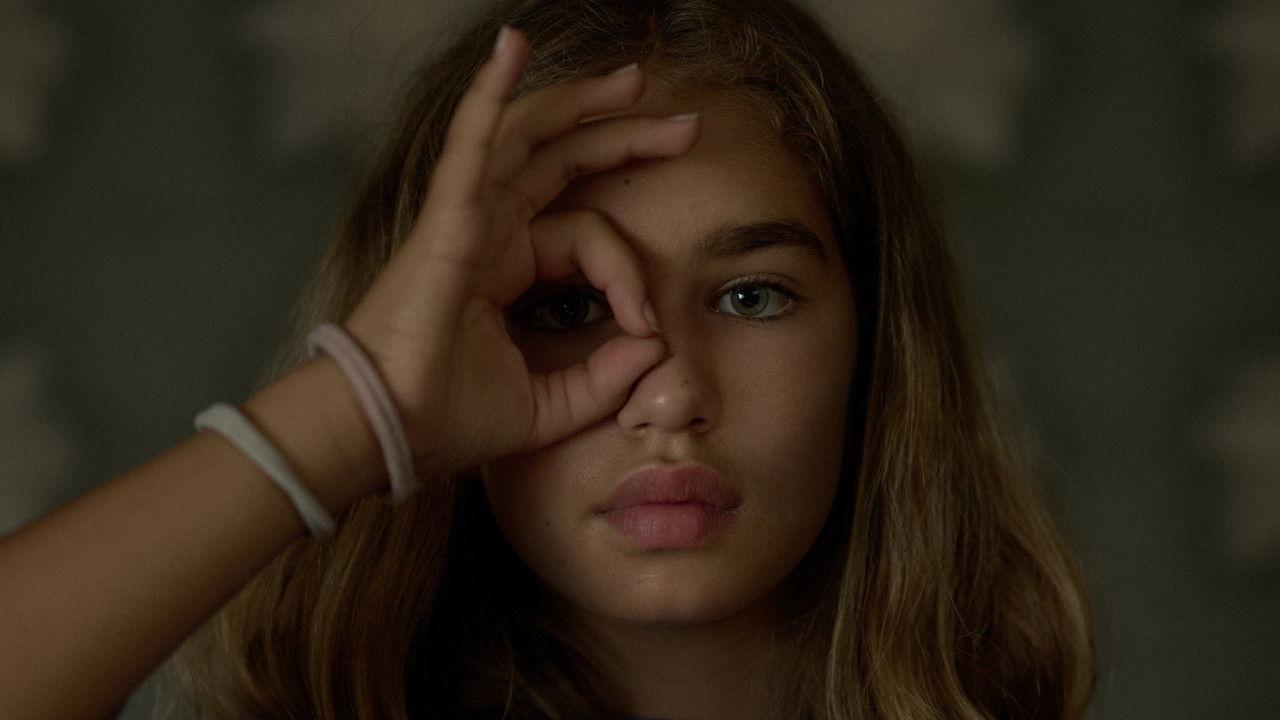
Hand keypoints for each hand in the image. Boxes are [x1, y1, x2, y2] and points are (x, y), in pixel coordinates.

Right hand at [341, 25, 700, 474]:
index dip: (629, 275)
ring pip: (528, 137)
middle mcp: (488, 230)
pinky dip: (491, 93)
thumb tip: (654, 347)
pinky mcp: (447, 217)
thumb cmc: (447, 418)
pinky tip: (512, 47)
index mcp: (507, 267)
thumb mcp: (550, 404)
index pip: (587, 237)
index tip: (647, 328)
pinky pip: (472, 141)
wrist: (387, 431)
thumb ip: (603, 378)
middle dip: (624, 137)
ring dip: (581, 103)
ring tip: (635, 81)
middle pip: (563, 161)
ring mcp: (466, 216)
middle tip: (684, 125)